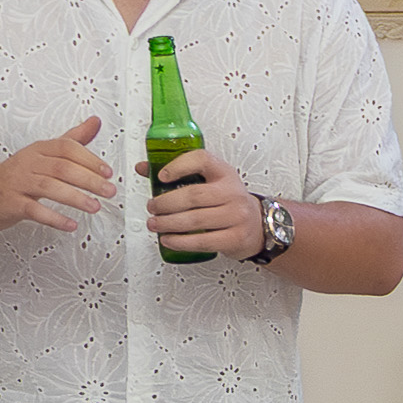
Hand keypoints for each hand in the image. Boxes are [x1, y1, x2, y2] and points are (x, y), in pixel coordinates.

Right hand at [0, 117, 114, 234]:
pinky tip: (70, 224)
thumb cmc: (17, 174)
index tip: (108, 172)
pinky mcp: (11, 203)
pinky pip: (34, 210)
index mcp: (39, 150)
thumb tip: (95, 122)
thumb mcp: (44, 153)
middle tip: (109, 191)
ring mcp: (19, 183)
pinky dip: (54, 218)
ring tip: (94, 207)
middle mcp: (29, 163)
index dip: (89, 159)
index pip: (67, 148)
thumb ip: (72, 140)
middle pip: (62, 168)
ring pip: (49, 187)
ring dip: (75, 198)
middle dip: (88, 180)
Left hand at [143, 156, 269, 259]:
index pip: (201, 160)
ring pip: (195, 220)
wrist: (258, 225)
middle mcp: (232, 192)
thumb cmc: (228, 202)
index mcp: (223, 172)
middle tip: (152, 207)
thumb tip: (144, 168)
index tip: (161, 176)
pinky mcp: (235, 238)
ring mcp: (236, 216)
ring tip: (154, 224)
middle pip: (193, 195)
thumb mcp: (211, 181)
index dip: (178, 166)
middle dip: (166, 203)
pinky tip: (168, 240)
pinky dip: (181, 242)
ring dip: (169, 224)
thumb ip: (179, 174)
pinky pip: (203, 241)